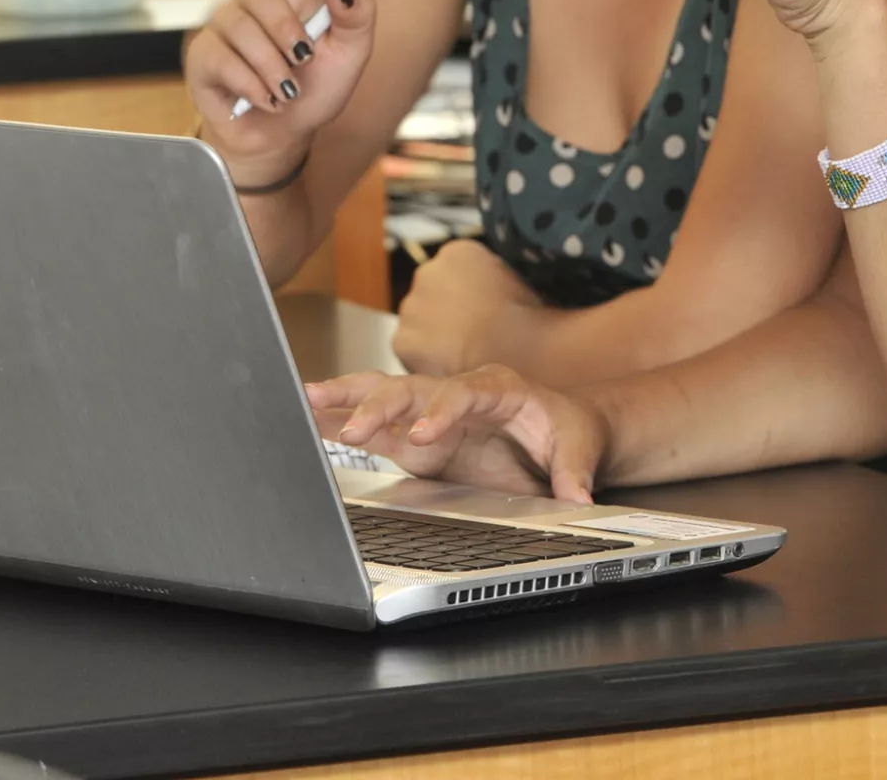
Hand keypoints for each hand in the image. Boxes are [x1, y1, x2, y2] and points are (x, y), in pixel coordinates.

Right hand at [185, 0, 377, 167]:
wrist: (284, 133)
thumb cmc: (317, 88)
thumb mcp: (350, 57)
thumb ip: (358, 21)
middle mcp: (257, 3)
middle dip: (288, 35)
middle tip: (303, 61)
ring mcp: (226, 26)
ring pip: (244, 32)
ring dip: (273, 70)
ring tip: (287, 92)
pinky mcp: (203, 54)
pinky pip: (223, 60)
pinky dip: (252, 86)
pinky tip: (265, 99)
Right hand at [308, 366, 607, 504]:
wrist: (563, 427)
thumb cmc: (569, 428)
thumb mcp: (582, 445)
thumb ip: (576, 470)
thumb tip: (579, 497)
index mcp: (497, 388)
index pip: (462, 392)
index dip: (440, 411)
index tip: (422, 435)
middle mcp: (456, 396)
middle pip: (410, 389)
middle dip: (378, 404)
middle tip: (351, 428)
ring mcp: (432, 418)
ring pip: (383, 399)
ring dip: (345, 400)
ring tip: (305, 402)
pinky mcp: (418, 442)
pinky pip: (376, 430)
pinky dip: (342, 424)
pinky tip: (310, 424)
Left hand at [390, 239, 541, 375]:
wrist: (513, 347)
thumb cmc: (526, 315)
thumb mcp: (518, 278)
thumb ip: (492, 276)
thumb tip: (491, 287)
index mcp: (457, 252)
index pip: (455, 270)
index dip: (469, 292)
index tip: (483, 308)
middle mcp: (427, 272)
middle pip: (432, 293)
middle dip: (446, 310)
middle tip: (472, 332)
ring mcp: (411, 307)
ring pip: (418, 322)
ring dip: (433, 334)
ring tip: (463, 353)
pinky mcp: (403, 340)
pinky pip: (412, 351)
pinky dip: (426, 360)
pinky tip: (451, 366)